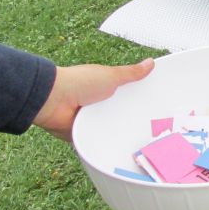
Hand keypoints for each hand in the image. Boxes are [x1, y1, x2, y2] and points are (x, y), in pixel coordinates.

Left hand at [33, 58, 154, 141]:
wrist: (53, 101)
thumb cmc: (78, 83)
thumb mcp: (111, 75)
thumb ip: (131, 73)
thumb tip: (149, 63)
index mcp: (105, 88)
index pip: (127, 95)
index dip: (140, 99)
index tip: (155, 105)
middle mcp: (98, 104)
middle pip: (121, 114)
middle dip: (131, 118)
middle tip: (151, 127)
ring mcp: (90, 119)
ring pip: (111, 129)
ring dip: (118, 131)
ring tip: (138, 140)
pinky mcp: (83, 134)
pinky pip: (98, 140)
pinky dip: (105, 142)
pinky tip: (119, 147)